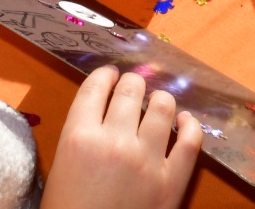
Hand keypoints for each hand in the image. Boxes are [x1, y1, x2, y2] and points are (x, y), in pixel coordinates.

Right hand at [42, 67, 201, 208]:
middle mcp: (115, 140)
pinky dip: (191, 125)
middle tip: (133, 87)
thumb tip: (104, 110)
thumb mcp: (62, 167)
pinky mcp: (172, 181)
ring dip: (159, 100)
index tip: (110, 74)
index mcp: (78, 137)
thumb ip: (82, 135)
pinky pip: (192, 139)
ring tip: (157, 103)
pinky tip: (186, 121)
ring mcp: (147, 159)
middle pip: (130, 90)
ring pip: (163, 106)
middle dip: (131, 84)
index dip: (105, 75)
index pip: (96, 87)